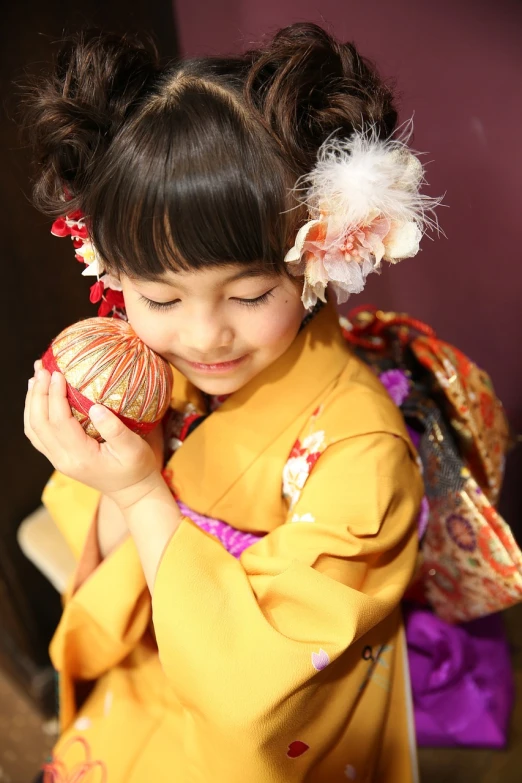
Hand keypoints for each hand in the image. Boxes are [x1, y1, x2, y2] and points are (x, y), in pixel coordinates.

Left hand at [24, 364, 163, 509]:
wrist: (133, 491)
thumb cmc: (137, 468)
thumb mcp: (134, 448)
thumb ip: (115, 430)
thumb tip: (95, 407)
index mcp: (80, 456)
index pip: (59, 422)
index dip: (55, 396)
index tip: (57, 373)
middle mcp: (63, 459)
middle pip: (39, 424)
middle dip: (37, 393)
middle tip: (41, 367)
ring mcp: (58, 460)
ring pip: (33, 429)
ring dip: (31, 402)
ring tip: (36, 377)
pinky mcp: (59, 457)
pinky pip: (38, 434)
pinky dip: (34, 413)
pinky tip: (39, 397)